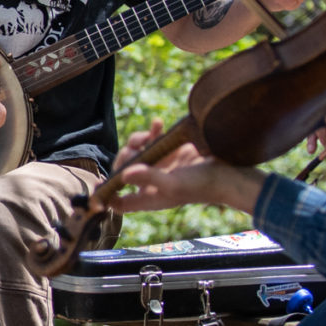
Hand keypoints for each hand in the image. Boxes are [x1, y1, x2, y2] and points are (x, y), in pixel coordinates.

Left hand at [110, 119, 261, 214]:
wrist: (227, 172)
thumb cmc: (201, 185)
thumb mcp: (173, 184)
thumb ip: (149, 178)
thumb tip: (124, 174)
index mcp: (148, 197)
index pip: (119, 202)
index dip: (106, 197)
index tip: (98, 187)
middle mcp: (150, 183)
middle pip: (123, 171)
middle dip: (124, 158)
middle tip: (135, 150)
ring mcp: (159, 165)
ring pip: (135, 152)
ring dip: (137, 141)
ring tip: (147, 135)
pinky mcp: (169, 150)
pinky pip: (153, 139)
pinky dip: (152, 131)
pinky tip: (158, 123)